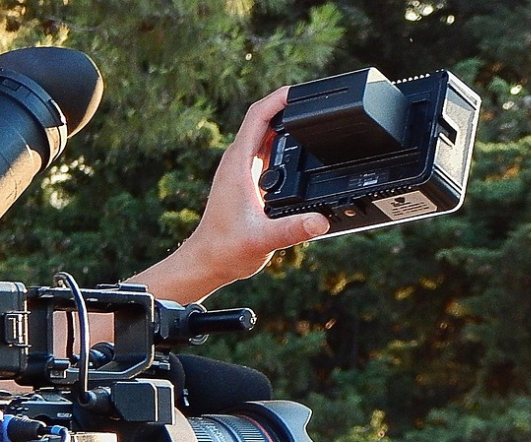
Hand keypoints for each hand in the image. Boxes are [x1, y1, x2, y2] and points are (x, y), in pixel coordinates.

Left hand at [127, 86, 329, 304]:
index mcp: (239, 164)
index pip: (258, 116)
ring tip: (312, 120)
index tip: (300, 91)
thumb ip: (293, 229)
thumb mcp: (264, 239)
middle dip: (287, 107)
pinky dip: (282, 144)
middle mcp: (238, 162)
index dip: (279, 99)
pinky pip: (265, 152)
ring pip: (264, 135)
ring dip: (285, 125)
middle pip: (263, 120)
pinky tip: (299, 152)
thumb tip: (320, 221)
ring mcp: (241, 170)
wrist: (210, 261)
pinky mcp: (246, 181)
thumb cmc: (227, 248)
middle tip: (315, 103)